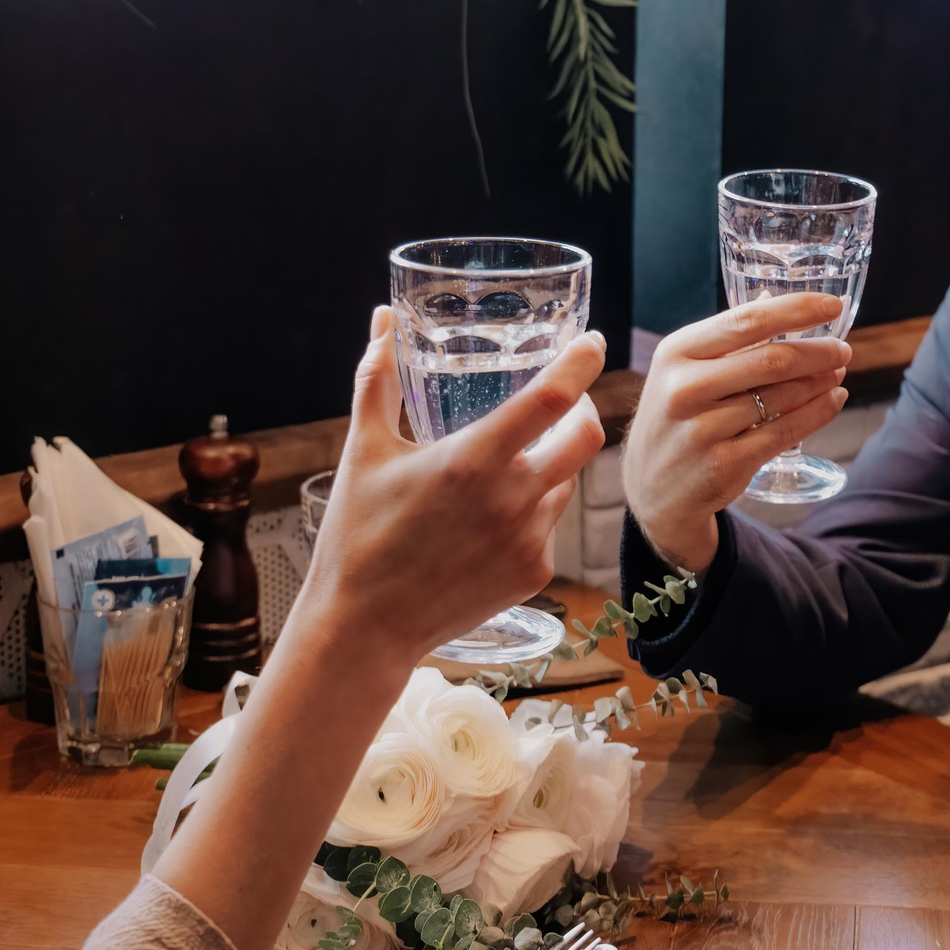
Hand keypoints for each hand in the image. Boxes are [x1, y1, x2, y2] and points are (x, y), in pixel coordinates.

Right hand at [299, 307, 605, 672]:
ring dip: (551, 462)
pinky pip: (550, 524)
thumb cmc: (357, 535)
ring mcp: (528, 540)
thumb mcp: (363, 450)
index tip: (592, 342)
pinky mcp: (534, 572)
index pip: (553, 398)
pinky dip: (533, 508)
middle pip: (588, 436)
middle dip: (585, 408)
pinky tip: (490, 518)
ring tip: (505, 465)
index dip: (582, 363)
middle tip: (564, 399)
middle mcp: (511, 499)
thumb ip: (377, 378)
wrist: (364, 628)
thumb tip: (382, 320)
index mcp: (472, 460)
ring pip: (567, 480)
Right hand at [620, 294, 854, 569]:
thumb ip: (729, 339)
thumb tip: (779, 302)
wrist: (652, 488)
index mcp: (676, 352)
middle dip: (818, 352)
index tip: (834, 305)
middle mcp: (684, 388)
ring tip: (837, 373)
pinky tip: (833, 400)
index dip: (798, 310)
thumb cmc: (678, 416)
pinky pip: (784, 433)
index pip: (747, 320)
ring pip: (782, 398)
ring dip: (820, 383)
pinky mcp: (723, 465)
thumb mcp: (685, 370)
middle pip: (771, 360)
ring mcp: (702, 430)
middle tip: (843, 349)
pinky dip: (817, 414)